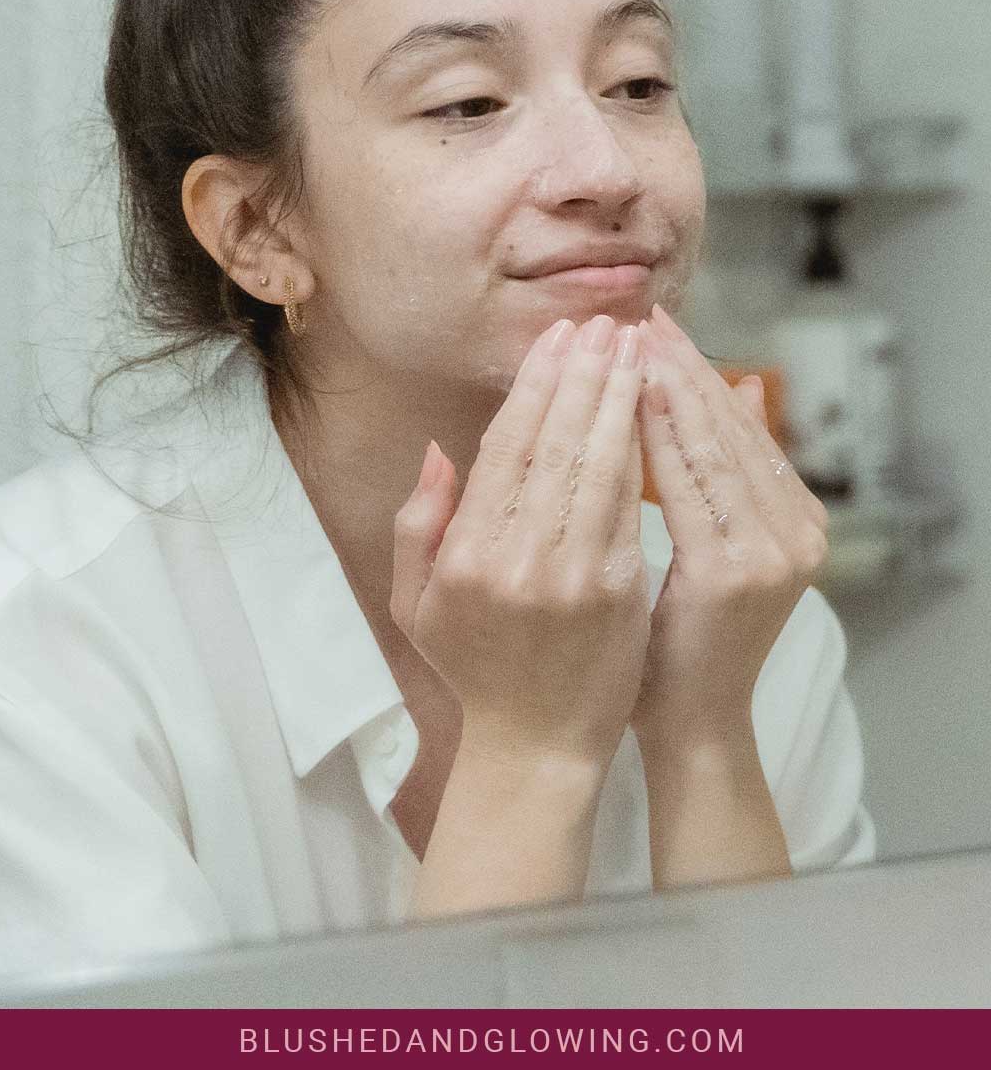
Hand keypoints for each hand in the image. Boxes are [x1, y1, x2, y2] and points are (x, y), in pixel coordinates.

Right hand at [390, 315, 650, 774]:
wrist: (537, 746)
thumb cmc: (476, 667)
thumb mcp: (418, 603)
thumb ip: (420, 523)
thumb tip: (441, 450)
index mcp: (465, 554)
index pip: (505, 446)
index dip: (535, 385)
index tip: (557, 338)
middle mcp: (516, 558)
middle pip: (556, 443)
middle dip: (583, 374)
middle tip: (604, 323)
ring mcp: (572, 575)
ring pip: (598, 465)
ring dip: (619, 399)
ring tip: (635, 348)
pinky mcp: (619, 591)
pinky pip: (630, 504)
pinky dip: (641, 451)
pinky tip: (651, 411)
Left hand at [631, 303, 829, 755]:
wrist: (691, 722)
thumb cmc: (685, 635)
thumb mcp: (717, 543)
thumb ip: (728, 471)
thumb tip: (743, 385)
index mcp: (796, 519)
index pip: (739, 425)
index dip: (697, 371)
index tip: (653, 326)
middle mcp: (796, 529)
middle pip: (729, 426)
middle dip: (680, 366)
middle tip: (640, 317)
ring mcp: (771, 551)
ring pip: (710, 446)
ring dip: (667, 387)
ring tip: (630, 340)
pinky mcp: (734, 572)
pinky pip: (687, 485)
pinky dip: (657, 436)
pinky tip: (627, 399)